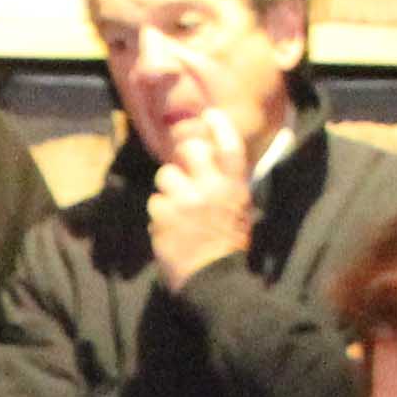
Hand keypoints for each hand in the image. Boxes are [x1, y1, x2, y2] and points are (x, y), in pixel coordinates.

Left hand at [149, 109, 256, 281]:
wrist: (215, 282)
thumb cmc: (229, 248)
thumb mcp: (241, 212)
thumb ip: (228, 185)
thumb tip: (214, 160)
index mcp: (235, 188)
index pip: (229, 146)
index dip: (219, 126)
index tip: (209, 115)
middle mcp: (211, 188)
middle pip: (190, 150)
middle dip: (183, 157)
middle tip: (184, 173)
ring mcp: (185, 201)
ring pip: (166, 175)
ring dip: (168, 190)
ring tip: (177, 211)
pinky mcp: (163, 215)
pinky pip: (154, 202)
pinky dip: (159, 214)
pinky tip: (170, 229)